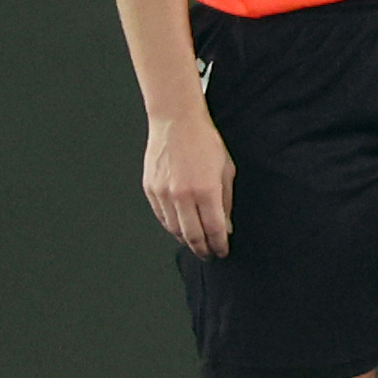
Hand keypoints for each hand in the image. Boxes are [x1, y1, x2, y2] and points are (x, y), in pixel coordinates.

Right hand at [144, 109, 235, 257]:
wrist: (176, 122)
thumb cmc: (205, 142)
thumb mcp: (226, 170)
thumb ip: (226, 202)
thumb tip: (226, 227)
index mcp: (206, 190)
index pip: (214, 230)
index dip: (219, 245)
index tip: (222, 251)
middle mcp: (183, 195)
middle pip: (192, 235)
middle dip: (202, 249)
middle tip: (209, 255)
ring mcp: (164, 193)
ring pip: (174, 229)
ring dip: (186, 241)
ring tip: (196, 244)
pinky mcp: (150, 189)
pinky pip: (161, 217)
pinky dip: (171, 227)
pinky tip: (180, 229)